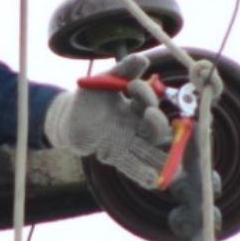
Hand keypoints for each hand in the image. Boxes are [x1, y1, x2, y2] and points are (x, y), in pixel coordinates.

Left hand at [43, 54, 172, 185]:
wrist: (67, 117)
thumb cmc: (88, 97)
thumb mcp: (104, 80)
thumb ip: (123, 70)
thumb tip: (142, 59)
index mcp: (135, 108)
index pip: (148, 103)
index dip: (145, 94)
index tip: (130, 86)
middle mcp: (135, 127)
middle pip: (155, 131)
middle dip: (158, 123)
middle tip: (150, 112)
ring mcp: (126, 143)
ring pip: (148, 152)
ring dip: (160, 157)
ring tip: (172, 164)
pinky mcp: (113, 156)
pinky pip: (132, 167)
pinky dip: (143, 174)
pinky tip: (154, 181)